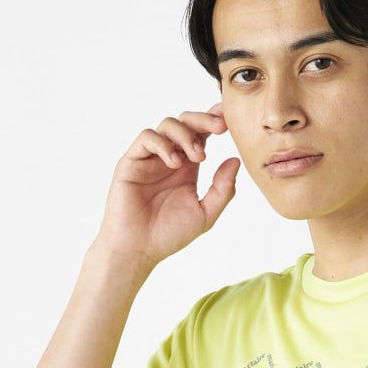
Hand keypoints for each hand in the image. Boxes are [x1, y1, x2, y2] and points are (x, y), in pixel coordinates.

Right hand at [92, 102, 240, 271]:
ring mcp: (150, 158)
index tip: (231, 117)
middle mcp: (169, 158)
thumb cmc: (169, 235)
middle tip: (221, 127)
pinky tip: (175, 163)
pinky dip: (164, 144)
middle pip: (186, 121)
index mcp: (188, 167)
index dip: (214, 120)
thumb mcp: (205, 214)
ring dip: (186, 134)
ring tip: (198, 157)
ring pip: (167, 124)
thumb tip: (235, 160)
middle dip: (204, 119)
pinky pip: (147, 138)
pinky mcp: (131, 161)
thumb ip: (223, 189)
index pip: (202, 134)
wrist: (138, 250)